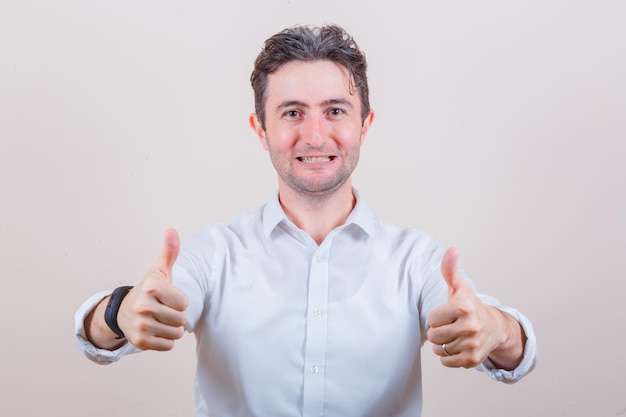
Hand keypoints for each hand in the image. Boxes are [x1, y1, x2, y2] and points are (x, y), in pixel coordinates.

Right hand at [117, 229, 188, 350]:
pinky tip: (154, 330)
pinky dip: (165, 341)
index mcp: (152, 287)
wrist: (124, 312)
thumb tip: (171, 230)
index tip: (168, 297)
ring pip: (176, 334)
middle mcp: (143, 306)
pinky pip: (168, 345)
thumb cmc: (149, 290)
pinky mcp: (139, 342)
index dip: (180, 301)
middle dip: (177, 316)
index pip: (184, 303)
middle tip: (163, 310)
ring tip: (159, 320)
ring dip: (172, 329)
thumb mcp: (159, 270)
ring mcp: (140, 325)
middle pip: (181, 319)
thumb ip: (169, 251)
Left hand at [426, 247, 506, 367]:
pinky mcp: (472, 360)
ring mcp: (472, 344)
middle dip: (438, 331)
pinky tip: (458, 346)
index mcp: (463, 307)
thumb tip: (452, 249)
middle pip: (433, 336)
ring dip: (443, 344)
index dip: (437, 317)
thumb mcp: (460, 287)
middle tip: (451, 325)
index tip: (448, 313)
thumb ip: (450, 269)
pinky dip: (448, 356)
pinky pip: (446, 361)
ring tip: (456, 335)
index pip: (432, 319)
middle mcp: (470, 326)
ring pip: (439, 349)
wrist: (495, 327)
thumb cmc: (470, 306)